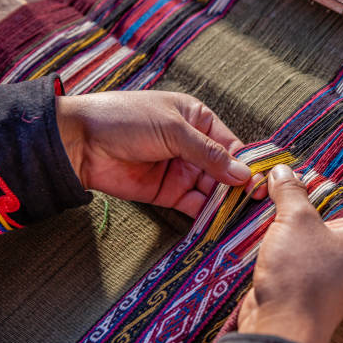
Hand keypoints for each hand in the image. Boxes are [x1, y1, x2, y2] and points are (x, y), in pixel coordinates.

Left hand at [55, 91, 263, 217]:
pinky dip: (208, 215)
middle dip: (241, 187)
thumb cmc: (126, 120)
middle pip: (226, 170)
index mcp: (199, 120)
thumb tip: (243, 174)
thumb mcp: (173, 129)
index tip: (263, 183)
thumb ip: (209, 154)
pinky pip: (195, 205)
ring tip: (245, 218)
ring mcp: (182, 171)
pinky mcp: (169, 193)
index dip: (248, 164)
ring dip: (227, 203)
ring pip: (214, 190)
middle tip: (258, 206)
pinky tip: (221, 223)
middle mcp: (194, 146)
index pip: (232, 145)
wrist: (80, 142)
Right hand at [238, 165, 342, 342]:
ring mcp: (333, 272)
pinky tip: (259, 234)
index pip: (341, 196)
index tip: (290, 173)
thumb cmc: (300, 275)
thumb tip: (283, 170)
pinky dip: (278, 245)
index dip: (312, 183)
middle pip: (320, 214)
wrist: (281, 328)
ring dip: (282, 224)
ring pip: (304, 235)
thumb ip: (291, 191)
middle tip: (270, 188)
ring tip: (262, 207)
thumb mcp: (296, 220)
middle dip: (293, 204)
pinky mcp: (310, 284)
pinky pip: (295, 254)